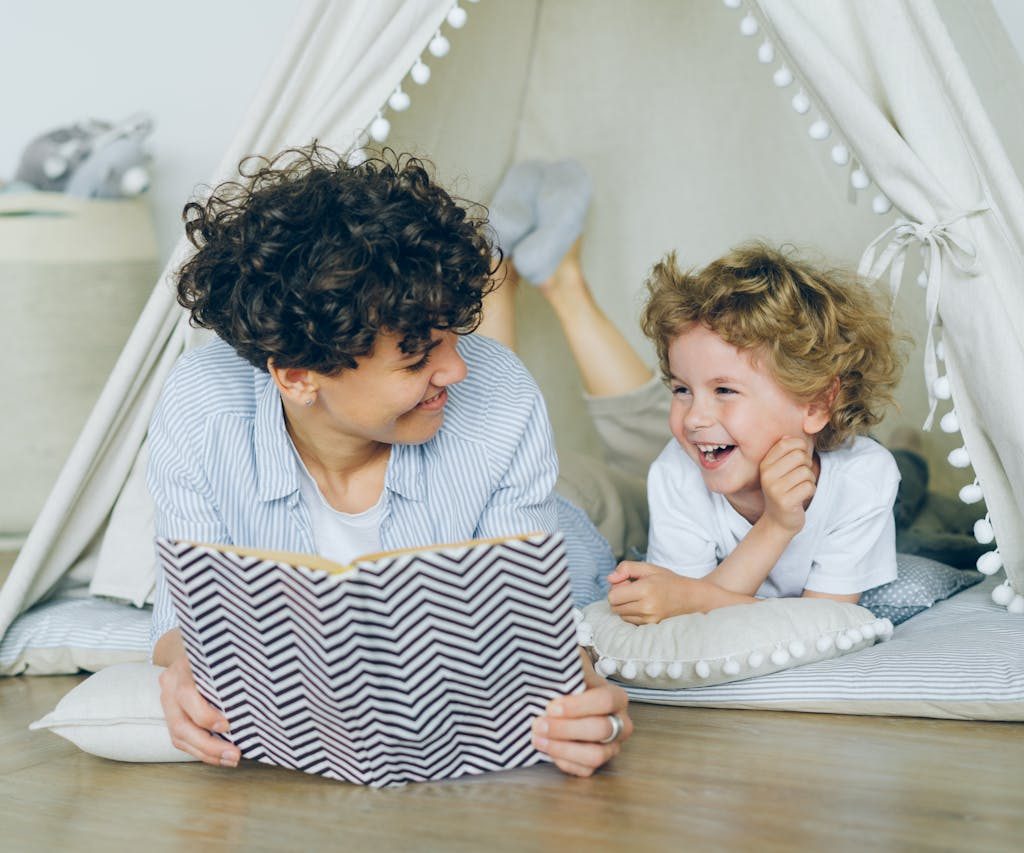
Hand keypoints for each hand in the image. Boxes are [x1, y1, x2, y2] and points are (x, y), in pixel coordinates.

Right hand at [156, 633, 239, 767]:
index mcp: (182, 667)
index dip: (204, 714)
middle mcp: (169, 686)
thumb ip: (233, 665)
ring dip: (206, 753)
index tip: (227, 726)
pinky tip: (219, 756)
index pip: (187, 694)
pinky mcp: (170, 716)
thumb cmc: (215, 651)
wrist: (189, 649)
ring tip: (230, 760)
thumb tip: (264, 680)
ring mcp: (166, 702)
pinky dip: (200, 751)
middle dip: (208, 745)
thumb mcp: (222, 652)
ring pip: (179, 736)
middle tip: (234, 755)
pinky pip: (180, 740)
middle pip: (181, 724)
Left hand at [531, 652, 632, 776]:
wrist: (560, 697)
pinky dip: (563, 761)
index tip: (551, 706)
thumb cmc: (567, 681)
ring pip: (595, 756)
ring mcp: (610, 746)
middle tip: (538, 723)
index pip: (606, 701)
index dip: (579, 705)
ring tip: (537, 738)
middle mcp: (619, 723)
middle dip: (566, 728)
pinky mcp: (596, 763)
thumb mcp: (569, 666)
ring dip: (562, 748)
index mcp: (616, 697)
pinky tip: (545, 748)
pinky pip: (584, 771)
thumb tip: (554, 663)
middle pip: (600, 730)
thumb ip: (566, 664)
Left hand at [606, 561, 701, 623]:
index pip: (612, 596)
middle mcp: (646, 607)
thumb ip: (626, 568)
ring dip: (624, 606)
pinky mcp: (650, 626)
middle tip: (632, 588)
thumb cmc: (667, 580)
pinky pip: (630, 621)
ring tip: (638, 597)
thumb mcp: (648, 567)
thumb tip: (610, 579)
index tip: (626, 582)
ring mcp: (649, 619)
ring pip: (621, 615)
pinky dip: (631, 613)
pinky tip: (642, 605)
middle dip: (618, 597)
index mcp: (645, 590)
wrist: (689, 597)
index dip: (615, 587)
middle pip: (614, 607)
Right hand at [759, 435, 816, 533]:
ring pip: (806, 472)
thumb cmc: (783, 492)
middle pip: (800, 456)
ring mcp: (775, 489)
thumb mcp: (779, 470)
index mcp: (765, 464)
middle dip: (807, 465)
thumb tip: (788, 436)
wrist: (778, 521)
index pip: (787, 443)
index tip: (800, 459)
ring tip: (801, 487)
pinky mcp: (785, 502)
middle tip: (802, 476)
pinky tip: (802, 496)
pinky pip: (809, 487)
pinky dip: (811, 491)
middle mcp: (767, 475)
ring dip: (810, 480)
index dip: (800, 447)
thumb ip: (784, 453)